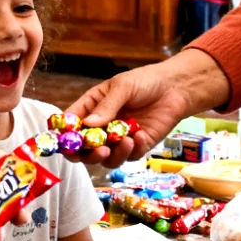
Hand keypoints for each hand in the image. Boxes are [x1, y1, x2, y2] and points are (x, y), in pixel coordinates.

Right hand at [68, 50, 229, 166]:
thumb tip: (89, 124)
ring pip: (105, 159)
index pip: (71, 125)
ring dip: (113, 155)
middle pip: (84, 150)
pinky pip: (129, 157)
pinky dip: (134, 150)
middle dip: (88, 154)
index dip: (65, 136)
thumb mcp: (123, 87)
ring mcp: (118, 139)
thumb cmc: (145, 81)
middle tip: (100, 150)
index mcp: (92, 107)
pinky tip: (141, 135)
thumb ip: (107, 106)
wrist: (176, 88)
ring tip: (126, 142)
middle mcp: (101, 127)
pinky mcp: (136, 147)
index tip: (67, 143)